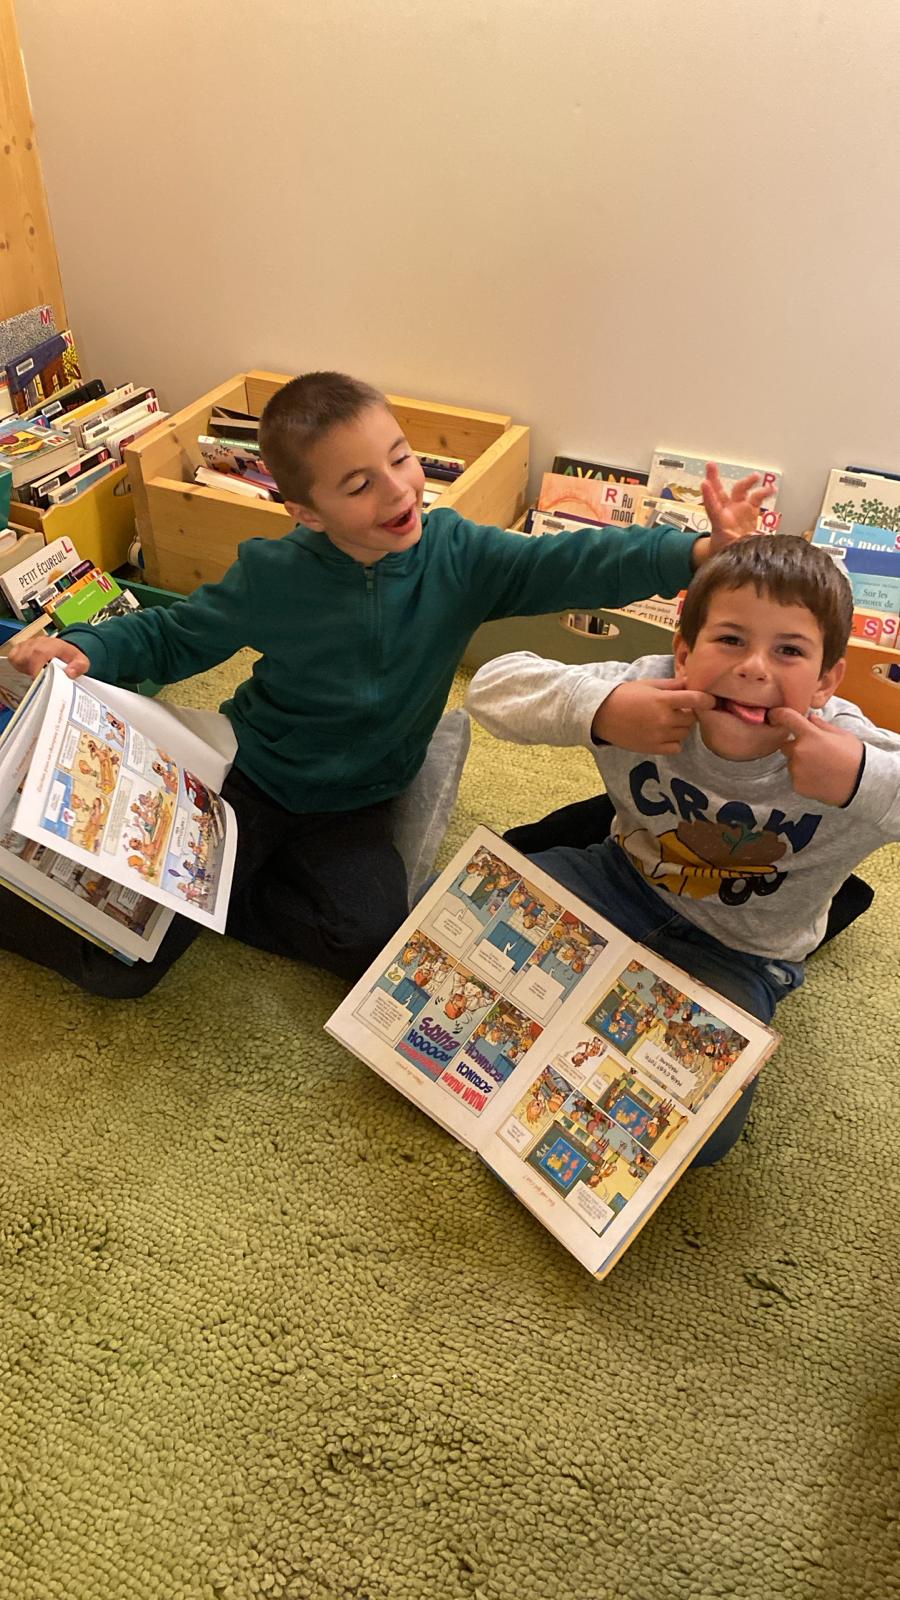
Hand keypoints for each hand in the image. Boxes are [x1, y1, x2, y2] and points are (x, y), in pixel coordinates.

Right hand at [7, 636, 89, 679]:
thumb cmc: (70, 657)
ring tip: (36, 673)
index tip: (38, 679)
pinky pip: (13, 659)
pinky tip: (29, 669)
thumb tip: (69, 673)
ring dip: (25, 669)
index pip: (38, 654)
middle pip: (25, 657)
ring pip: (17, 659)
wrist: (64, 649)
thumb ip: (79, 667)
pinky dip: (19, 666)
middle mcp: (37, 643)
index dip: (35, 668)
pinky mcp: (19, 648)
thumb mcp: (82, 661)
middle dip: (30, 671)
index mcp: (52, 644)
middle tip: (39, 679)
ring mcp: (27, 645)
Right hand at [592, 678, 714, 753]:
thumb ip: (673, 685)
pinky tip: (665, 734)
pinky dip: (675, 741)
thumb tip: (692, 682)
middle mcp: (664, 719)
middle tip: (678, 708)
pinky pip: (676, 747)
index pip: (695, 700)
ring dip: (682, 726)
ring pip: (685, 732)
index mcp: (663, 700)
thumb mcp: (649, 684)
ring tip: (668, 720)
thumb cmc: (625, 695)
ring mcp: (659, 736)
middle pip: (691, 718)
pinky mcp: (653, 748)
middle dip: (689, 712)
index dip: (707, 700)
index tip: (710, 700)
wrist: (601, 715)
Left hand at [696, 463, 773, 557]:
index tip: (704, 484)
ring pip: (739, 490)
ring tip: (755, 476)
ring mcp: (738, 509)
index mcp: (719, 524)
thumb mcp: (729, 554)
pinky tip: (772, 489)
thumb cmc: (728, 552)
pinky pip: (757, 497)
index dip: (708, 496)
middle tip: (711, 465)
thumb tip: (750, 545)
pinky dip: (765, 492)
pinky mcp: (750, 510)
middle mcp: (727, 513)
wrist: (734, 557)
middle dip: (714, 478)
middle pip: (719, 492)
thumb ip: (737, 548)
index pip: (712, 508)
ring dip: (746, 481)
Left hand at [767, 707, 864, 805]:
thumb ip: (821, 725)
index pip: (786, 718)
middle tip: (815, 752)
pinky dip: (803, 776)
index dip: (778, 714)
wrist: (861, 784)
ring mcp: (797, 770)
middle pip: (786, 745)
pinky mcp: (797, 785)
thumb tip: (810, 718)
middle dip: (796, 746)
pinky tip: (819, 777)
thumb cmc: (854, 756)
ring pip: (791, 762)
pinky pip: (795, 776)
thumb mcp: (841, 735)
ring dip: (800, 762)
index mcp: (810, 735)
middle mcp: (799, 751)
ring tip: (821, 767)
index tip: (774, 715)